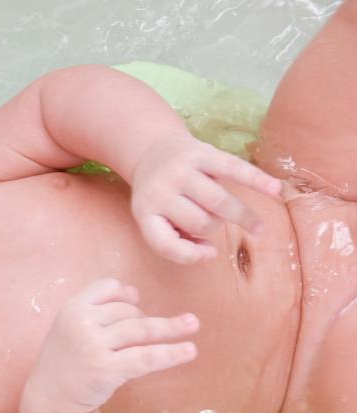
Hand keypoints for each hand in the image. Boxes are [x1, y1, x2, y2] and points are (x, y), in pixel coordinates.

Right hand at [31, 278, 199, 412]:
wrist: (51, 397)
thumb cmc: (66, 360)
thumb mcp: (72, 326)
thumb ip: (98, 307)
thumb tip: (134, 291)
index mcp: (72, 308)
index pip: (107, 288)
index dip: (125, 296)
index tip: (136, 303)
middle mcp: (81, 322)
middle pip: (126, 311)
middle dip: (142, 320)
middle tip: (150, 334)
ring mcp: (92, 346)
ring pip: (140, 330)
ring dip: (170, 327)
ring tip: (193, 325)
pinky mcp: (106, 369)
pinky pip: (145, 358)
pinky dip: (169, 354)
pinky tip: (189, 351)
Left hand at [130, 131, 281, 263]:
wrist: (153, 151)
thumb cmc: (161, 195)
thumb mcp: (155, 218)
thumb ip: (176, 240)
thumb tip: (210, 251)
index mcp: (144, 212)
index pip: (165, 244)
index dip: (190, 255)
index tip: (211, 252)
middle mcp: (159, 190)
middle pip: (199, 222)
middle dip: (213, 227)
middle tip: (216, 221)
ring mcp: (180, 170)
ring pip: (218, 202)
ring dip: (240, 216)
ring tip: (256, 226)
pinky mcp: (201, 153)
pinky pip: (233, 168)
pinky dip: (256, 180)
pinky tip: (275, 190)